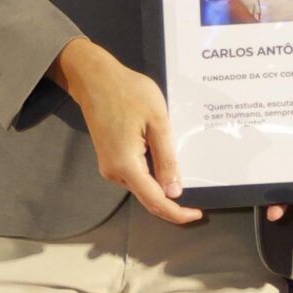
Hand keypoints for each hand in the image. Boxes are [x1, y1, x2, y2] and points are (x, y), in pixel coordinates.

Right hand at [50, 38, 201, 224]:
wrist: (94, 78)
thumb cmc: (128, 92)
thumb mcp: (158, 123)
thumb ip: (166, 159)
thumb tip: (174, 192)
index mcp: (126, 165)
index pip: (156, 201)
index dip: (178, 212)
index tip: (198, 213)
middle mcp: (114, 172)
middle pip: (148, 198)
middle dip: (172, 203)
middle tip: (198, 200)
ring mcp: (109, 167)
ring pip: (142, 187)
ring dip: (162, 186)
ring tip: (185, 174)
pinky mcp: (110, 158)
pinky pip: (135, 175)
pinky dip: (152, 175)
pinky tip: (165, 162)